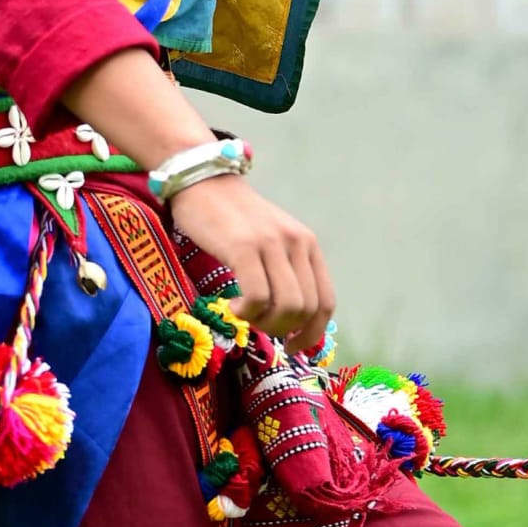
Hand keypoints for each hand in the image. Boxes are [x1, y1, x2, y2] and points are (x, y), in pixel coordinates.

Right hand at [167, 175, 334, 353]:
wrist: (202, 179)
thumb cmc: (230, 218)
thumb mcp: (269, 240)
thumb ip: (284, 269)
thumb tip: (289, 318)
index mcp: (307, 244)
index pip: (326, 301)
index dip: (313, 333)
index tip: (293, 347)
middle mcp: (296, 242)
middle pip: (307, 309)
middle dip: (284, 330)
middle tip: (258, 327)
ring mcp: (272, 244)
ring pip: (287, 306)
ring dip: (265, 323)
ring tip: (244, 315)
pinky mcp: (244, 247)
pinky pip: (258, 296)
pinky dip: (247, 312)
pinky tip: (232, 306)